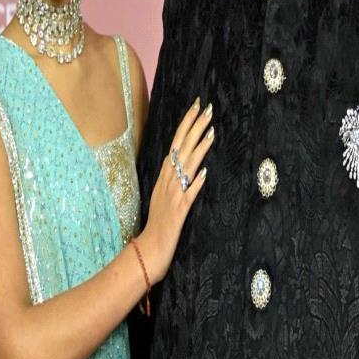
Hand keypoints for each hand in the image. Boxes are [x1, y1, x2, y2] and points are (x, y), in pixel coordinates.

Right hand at [139, 98, 213, 283]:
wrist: (148, 251)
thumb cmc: (158, 224)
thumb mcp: (165, 196)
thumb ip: (176, 179)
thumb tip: (191, 165)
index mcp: (165, 176)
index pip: (176, 143)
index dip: (186, 124)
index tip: (197, 107)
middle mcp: (167, 182)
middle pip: (181, 148)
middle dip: (194, 127)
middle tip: (207, 108)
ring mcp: (172, 196)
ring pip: (185, 166)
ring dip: (198, 148)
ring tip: (211, 130)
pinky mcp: (178, 213)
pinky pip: (187, 196)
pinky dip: (195, 184)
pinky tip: (204, 174)